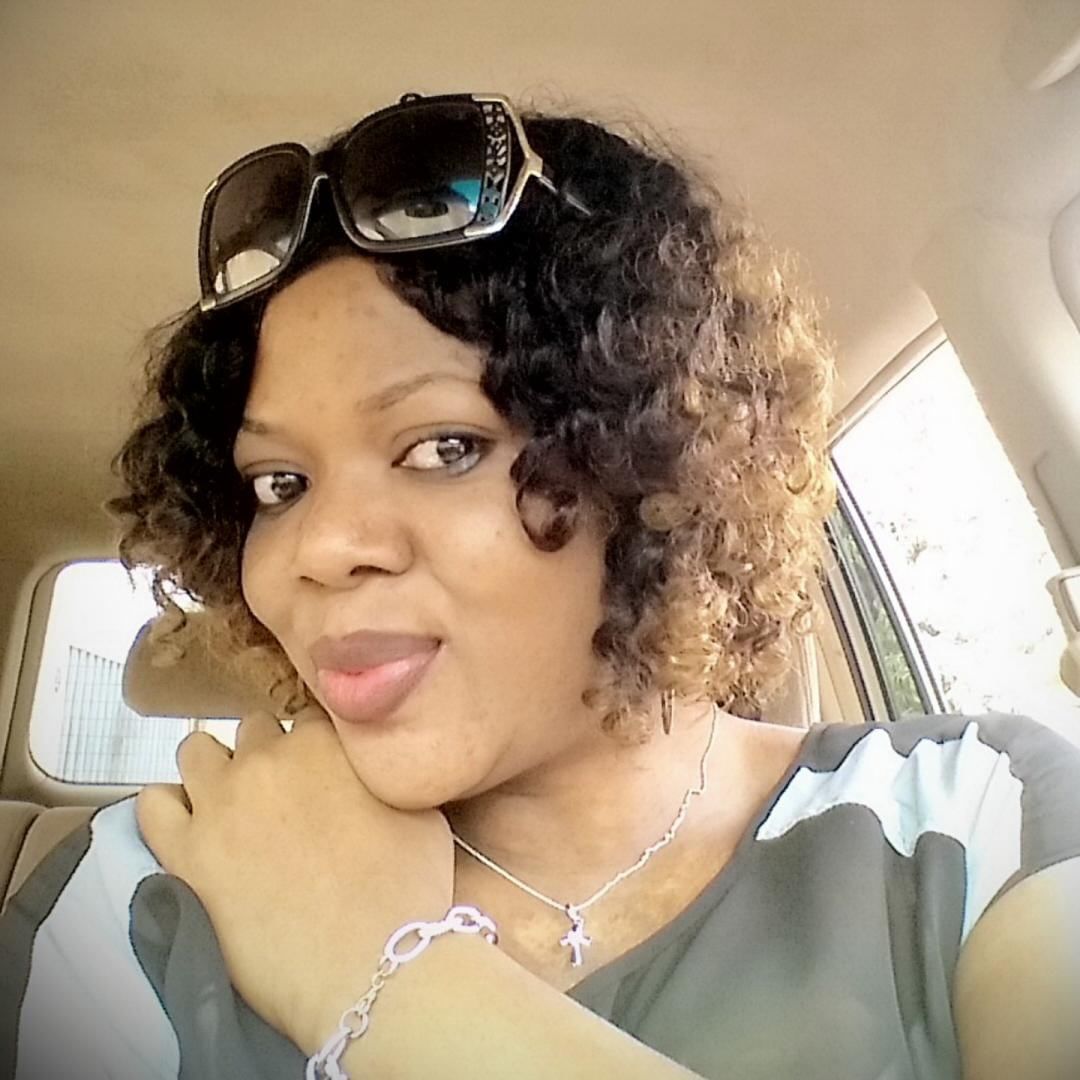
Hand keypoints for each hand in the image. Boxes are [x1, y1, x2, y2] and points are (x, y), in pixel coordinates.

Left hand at [135, 706, 454, 1051]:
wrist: (369, 962)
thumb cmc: (408, 890)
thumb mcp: (420, 807)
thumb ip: (385, 771)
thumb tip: (374, 767)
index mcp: (327, 741)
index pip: (308, 715)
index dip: (315, 743)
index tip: (321, 769)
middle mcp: (269, 758)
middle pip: (255, 728)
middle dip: (268, 754)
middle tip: (286, 795)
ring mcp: (222, 801)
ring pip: (197, 750)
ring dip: (216, 770)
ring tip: (235, 807)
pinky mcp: (186, 852)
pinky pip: (153, 805)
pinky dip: (170, 809)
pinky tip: (192, 830)